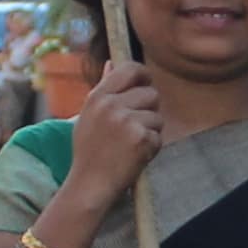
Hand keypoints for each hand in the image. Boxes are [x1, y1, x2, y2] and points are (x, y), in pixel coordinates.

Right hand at [63, 59, 165, 206]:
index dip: (144, 75)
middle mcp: (111, 105)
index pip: (130, 69)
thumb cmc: (89, 152)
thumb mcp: (88, 117)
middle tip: (135, 128)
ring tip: (130, 146)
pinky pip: (158, 136)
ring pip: (157, 117)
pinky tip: (134, 157)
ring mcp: (127, 121)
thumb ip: (104, 90)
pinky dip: (151, 148)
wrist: (90, 185)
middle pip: (151, 93)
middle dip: (149, 110)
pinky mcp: (141, 138)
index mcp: (97, 97)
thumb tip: (112, 63)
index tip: (146, 84)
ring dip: (150, 132)